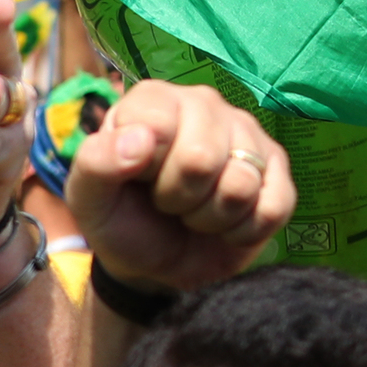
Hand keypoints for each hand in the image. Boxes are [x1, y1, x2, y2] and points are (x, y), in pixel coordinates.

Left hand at [70, 83, 297, 298]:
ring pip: (240, 184)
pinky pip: (273, 207)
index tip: (137, 178)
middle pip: (201, 158)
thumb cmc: (121, 219)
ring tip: (193, 213)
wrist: (154, 265)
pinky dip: (243, 231)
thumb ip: (96, 162)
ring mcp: (247, 136)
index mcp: (155, 100)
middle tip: (166, 202)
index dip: (146, 168)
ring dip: (209, 217)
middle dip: (177, 198)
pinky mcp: (278, 174)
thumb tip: (139, 140)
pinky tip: (225, 226)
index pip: (159, 125)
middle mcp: (205, 106)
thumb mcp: (89, 198)